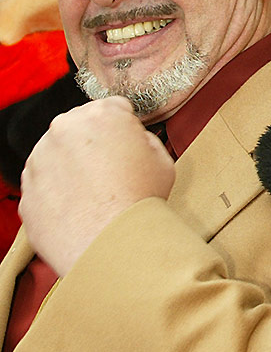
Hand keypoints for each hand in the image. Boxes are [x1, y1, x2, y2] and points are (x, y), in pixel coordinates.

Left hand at [19, 96, 173, 275]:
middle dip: (95, 143)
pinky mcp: (27, 188)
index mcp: (102, 115)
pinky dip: (58, 191)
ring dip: (73, 166)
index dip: (126, 127)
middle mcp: (64, 129)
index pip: (114, 108)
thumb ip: (144, 139)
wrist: (112, 244)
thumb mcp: (162, 160)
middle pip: (81, 127)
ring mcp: (40, 159)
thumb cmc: (139, 202)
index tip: (129, 144)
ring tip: (97, 192)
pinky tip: (81, 206)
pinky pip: (45, 183)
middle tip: (114, 170)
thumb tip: (133, 141)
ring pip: (59, 154)